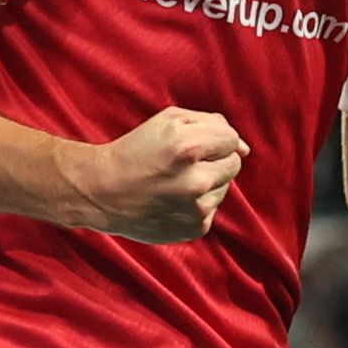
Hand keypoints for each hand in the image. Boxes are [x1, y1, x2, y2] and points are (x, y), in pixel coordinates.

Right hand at [73, 106, 248, 243]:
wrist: (102, 192)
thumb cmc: (135, 150)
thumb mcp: (168, 120)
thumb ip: (211, 123)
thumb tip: (244, 147)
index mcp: (189, 147)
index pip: (232, 139)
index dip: (213, 139)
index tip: (192, 145)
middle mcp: (197, 180)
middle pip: (234, 163)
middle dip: (215, 160)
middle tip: (184, 163)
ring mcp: (198, 208)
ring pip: (225, 187)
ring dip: (207, 182)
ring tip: (175, 183)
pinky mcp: (197, 228)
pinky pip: (213, 208)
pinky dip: (198, 202)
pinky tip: (173, 200)